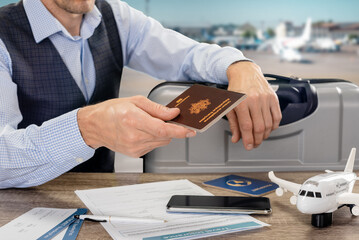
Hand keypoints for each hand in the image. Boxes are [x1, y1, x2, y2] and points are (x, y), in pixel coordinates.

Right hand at [77, 96, 195, 156]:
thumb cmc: (112, 111)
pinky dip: (153, 139)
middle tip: (163, 119)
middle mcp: (134, 136)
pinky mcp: (135, 154)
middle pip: (164, 137)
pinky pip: (153, 146)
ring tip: (146, 124)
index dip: (179, 131)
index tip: (191, 131)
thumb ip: (157, 109)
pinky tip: (141, 132)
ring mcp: (134, 148)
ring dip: (161, 134)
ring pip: (161, 142)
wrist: (95, 125)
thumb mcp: (135, 101)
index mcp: (133, 120)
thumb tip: (174, 113)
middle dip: (169, 128)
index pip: (163, 130)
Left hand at [226, 61, 281, 149]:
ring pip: (269, 124)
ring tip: (260, 138)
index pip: (246, 126)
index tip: (248, 146)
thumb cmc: (236, 89)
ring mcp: (265, 98)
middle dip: (257, 140)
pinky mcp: (273, 97)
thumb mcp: (229, 106)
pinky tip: (269, 128)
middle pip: (259, 127)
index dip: (248, 139)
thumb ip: (233, 123)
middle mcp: (254, 100)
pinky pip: (277, 116)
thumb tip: (236, 138)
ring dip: (265, 135)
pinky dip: (274, 126)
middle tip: (254, 144)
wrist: (245, 72)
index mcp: (241, 102)